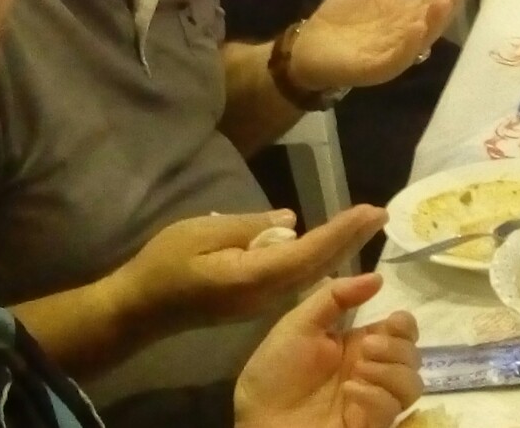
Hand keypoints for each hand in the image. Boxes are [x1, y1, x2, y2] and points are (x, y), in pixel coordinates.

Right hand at [116, 205, 384, 343]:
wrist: (139, 309)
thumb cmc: (164, 264)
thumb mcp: (201, 233)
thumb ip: (248, 227)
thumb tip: (290, 222)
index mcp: (254, 277)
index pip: (309, 252)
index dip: (341, 231)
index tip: (370, 211)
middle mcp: (266, 294)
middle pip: (318, 266)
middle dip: (351, 240)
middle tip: (380, 213)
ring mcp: (260, 302)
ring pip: (310, 274)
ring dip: (339, 249)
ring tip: (363, 225)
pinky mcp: (253, 300)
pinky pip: (295, 279)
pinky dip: (318, 259)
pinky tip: (329, 247)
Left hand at [234, 273, 421, 427]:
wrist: (258, 417)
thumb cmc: (274, 371)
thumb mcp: (299, 324)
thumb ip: (335, 297)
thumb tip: (378, 278)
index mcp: (359, 344)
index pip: (402, 330)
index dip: (405, 325)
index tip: (392, 322)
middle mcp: (372, 371)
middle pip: (413, 356)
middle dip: (396, 348)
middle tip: (365, 349)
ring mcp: (372, 400)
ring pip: (412, 385)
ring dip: (390, 372)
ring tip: (358, 373)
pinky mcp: (369, 423)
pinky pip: (392, 409)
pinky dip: (375, 397)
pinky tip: (349, 394)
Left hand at [292, 0, 470, 90]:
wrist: (311, 45)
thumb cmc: (346, 13)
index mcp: (409, 12)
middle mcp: (408, 32)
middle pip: (433, 17)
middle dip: (447, 1)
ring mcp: (396, 51)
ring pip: (422, 38)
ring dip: (434, 21)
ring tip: (443, 1)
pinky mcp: (379, 67)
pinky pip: (399, 57)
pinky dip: (410, 44)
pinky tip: (416, 27)